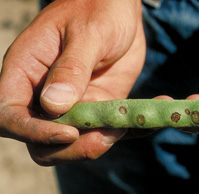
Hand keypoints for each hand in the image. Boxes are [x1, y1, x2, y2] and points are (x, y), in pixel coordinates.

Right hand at [0, 0, 145, 164]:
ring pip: (77, 143)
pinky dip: (133, 128)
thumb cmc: (97, 8)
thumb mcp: (87, 33)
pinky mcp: (101, 106)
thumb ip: (71, 67)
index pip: (10, 116)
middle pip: (42, 142)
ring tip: (130, 123)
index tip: (68, 133)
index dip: (32, 133)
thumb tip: (53, 105)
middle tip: (106, 136)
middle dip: (73, 148)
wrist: (119, 9)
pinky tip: (157, 107)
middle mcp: (46, 95)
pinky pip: (111, 128)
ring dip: (102, 142)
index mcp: (27, 72)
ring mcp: (75, 104)